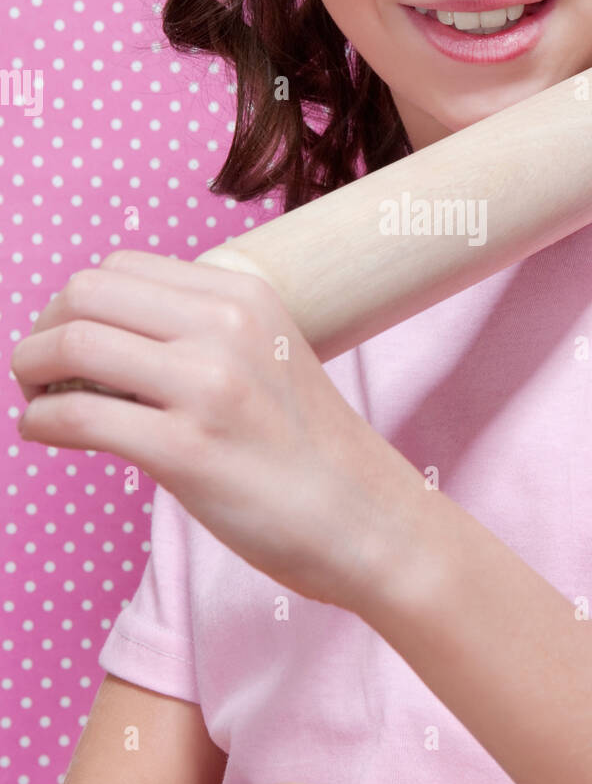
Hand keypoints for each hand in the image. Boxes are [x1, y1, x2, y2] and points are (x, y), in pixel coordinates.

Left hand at [11, 250, 423, 610]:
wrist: (366, 518)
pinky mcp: (186, 450)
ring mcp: (207, 385)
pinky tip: (46, 434)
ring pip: (72, 344)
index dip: (77, 302)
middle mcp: (226, 326)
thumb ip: (204, 332)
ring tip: (40, 401)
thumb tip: (103, 334)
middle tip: (40, 370)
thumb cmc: (310, 449)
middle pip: (85, 293)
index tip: (72, 341)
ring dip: (31, 372)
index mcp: (245, 294)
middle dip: (43, 330)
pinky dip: (41, 422)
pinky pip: (78, 415)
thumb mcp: (271, 354)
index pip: (121, 265)